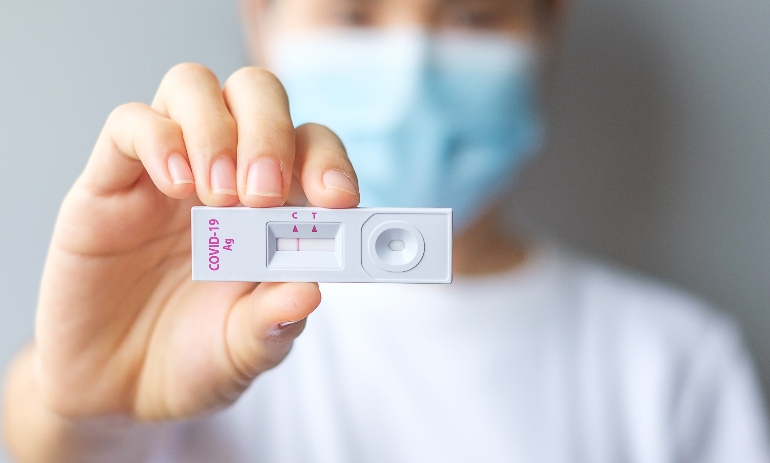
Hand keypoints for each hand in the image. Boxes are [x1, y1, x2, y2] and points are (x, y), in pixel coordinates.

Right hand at [34, 63, 358, 419]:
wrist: (116, 391)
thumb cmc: (193, 358)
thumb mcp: (244, 350)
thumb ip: (275, 322)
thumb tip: (310, 291)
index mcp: (273, 208)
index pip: (311, 147)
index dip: (330, 162)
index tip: (338, 201)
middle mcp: (225, 176)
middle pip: (256, 94)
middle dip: (271, 132)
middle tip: (264, 196)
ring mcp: (168, 173)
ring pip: (194, 88)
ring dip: (217, 131)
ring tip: (216, 197)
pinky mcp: (109, 183)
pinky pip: (130, 123)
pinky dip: (159, 140)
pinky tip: (176, 187)